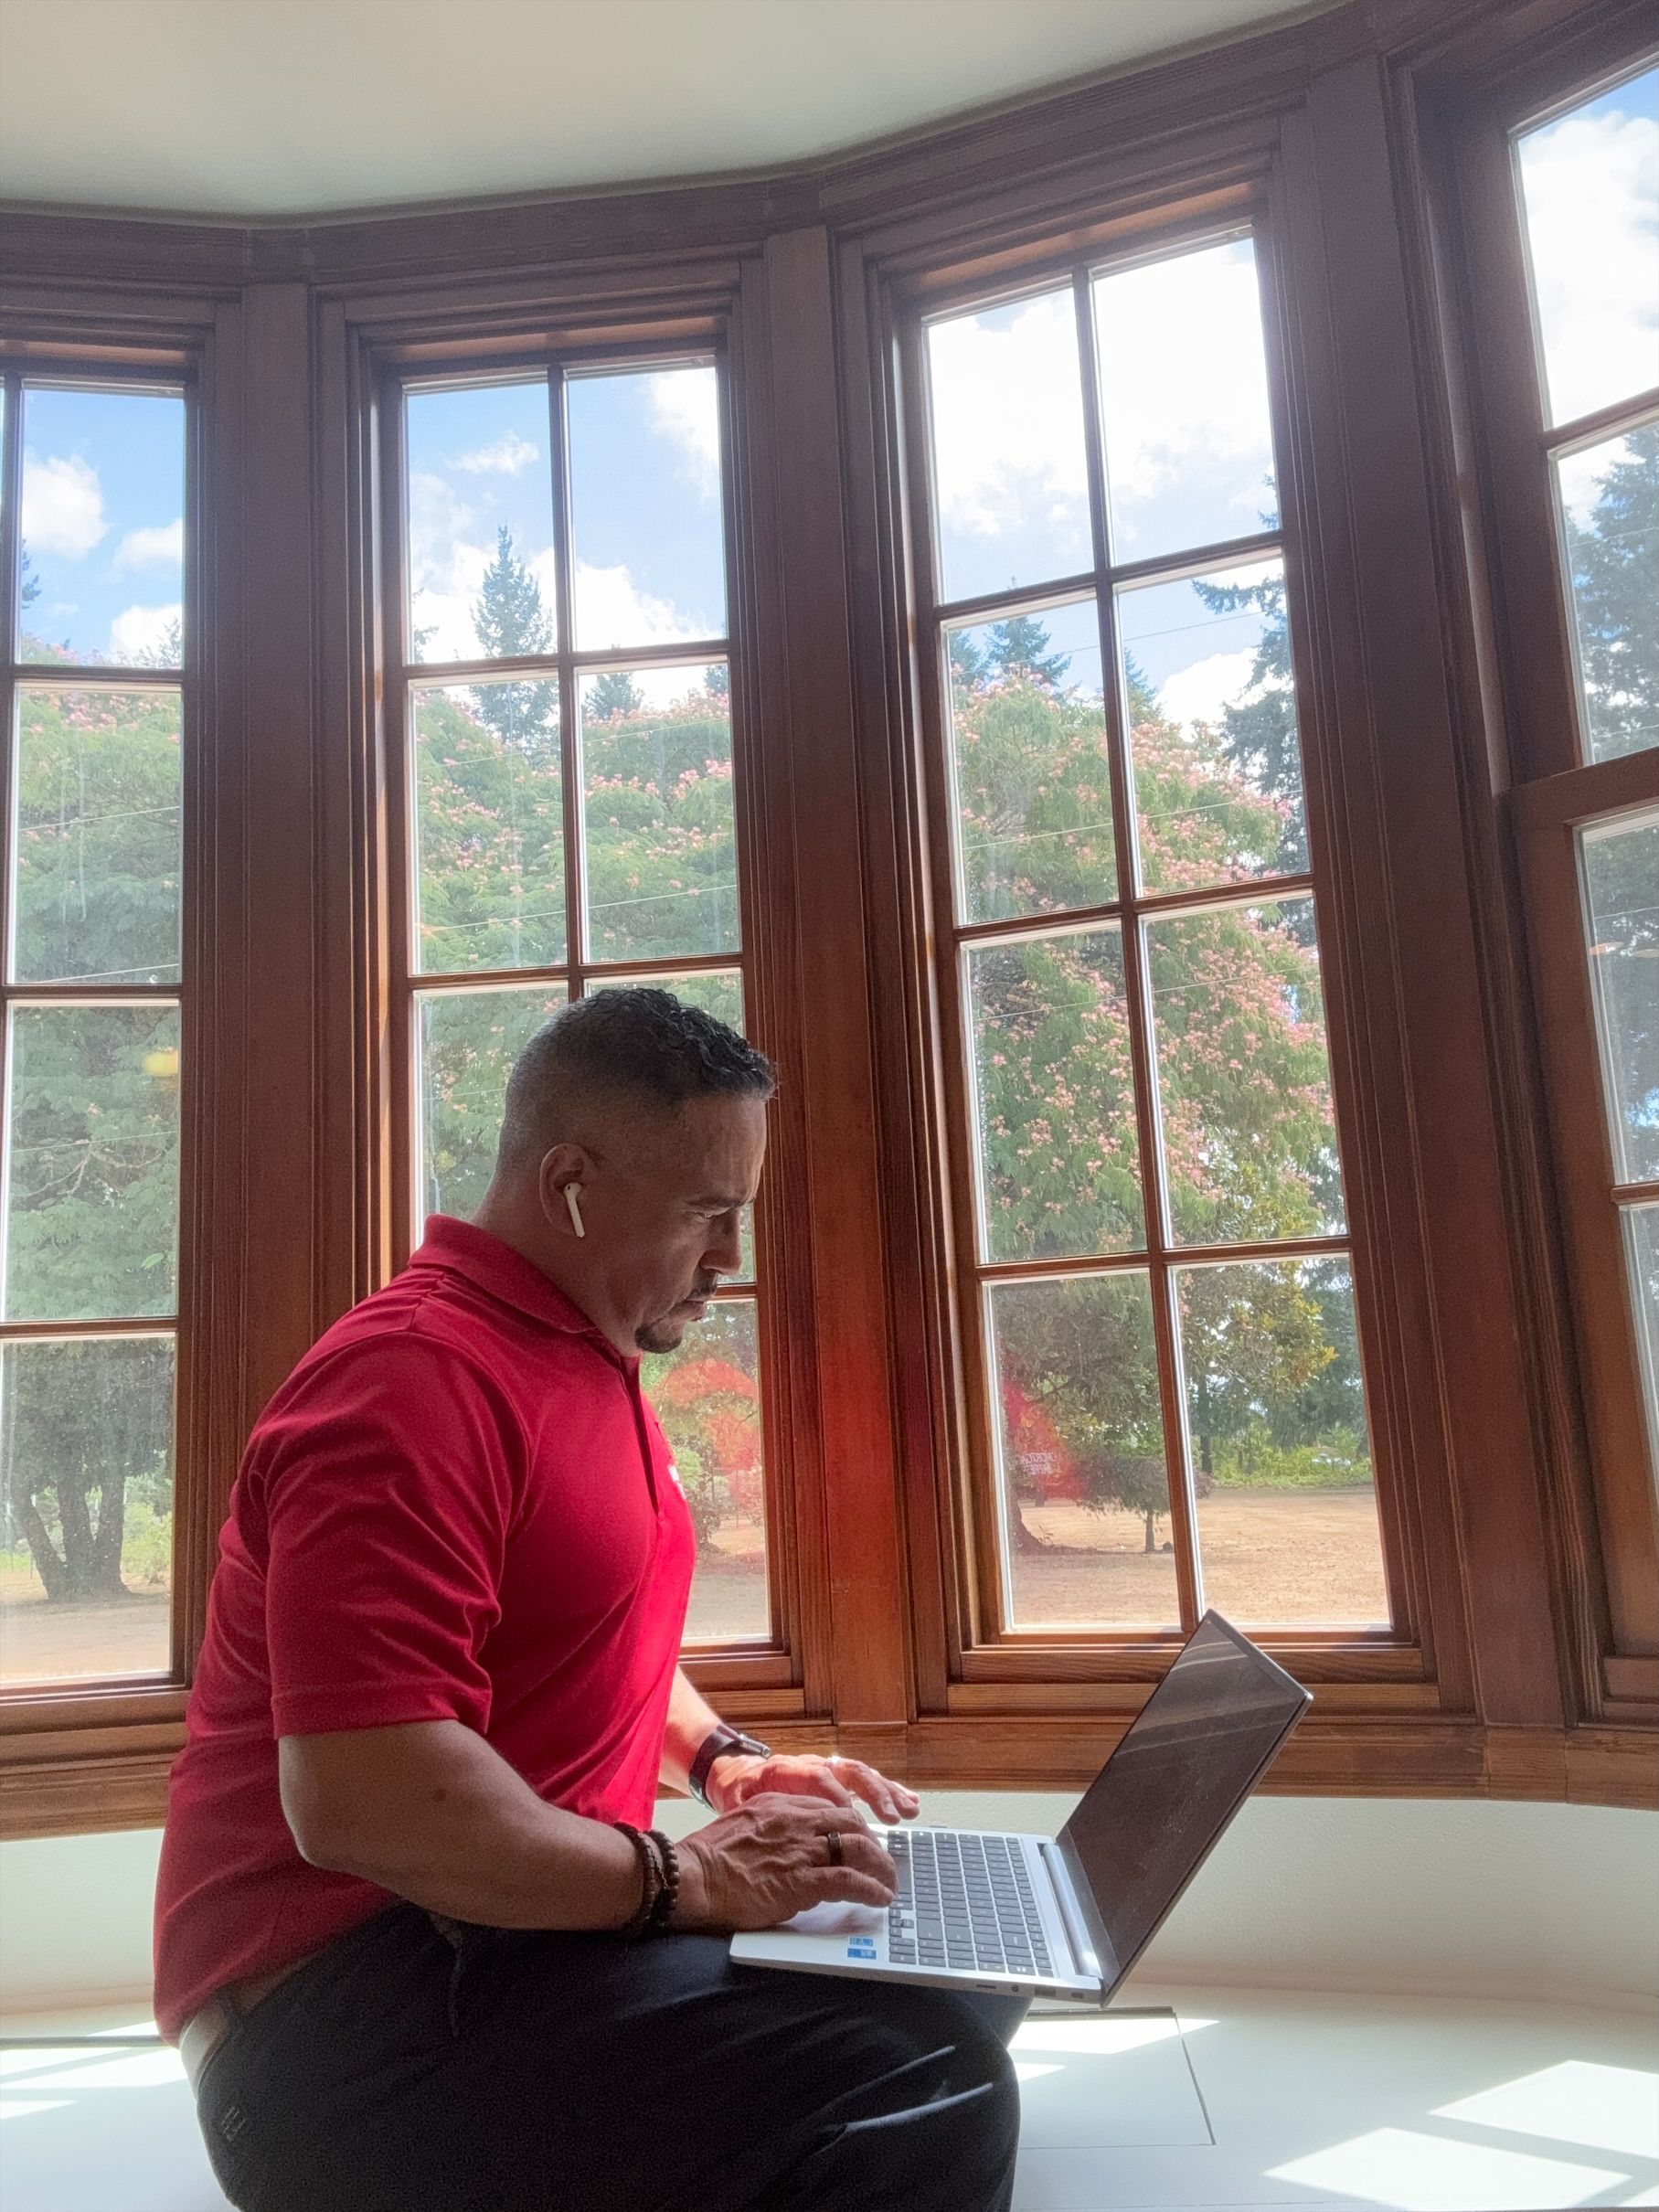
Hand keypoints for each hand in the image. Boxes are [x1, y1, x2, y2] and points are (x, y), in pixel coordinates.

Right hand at [673, 1790, 897, 1931]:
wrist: (691, 1877)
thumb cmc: (707, 1858)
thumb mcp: (741, 1825)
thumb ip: (768, 1828)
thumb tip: (785, 1845)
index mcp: (779, 1806)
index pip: (829, 1809)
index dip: (852, 1826)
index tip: (861, 1839)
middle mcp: (795, 1822)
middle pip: (851, 1823)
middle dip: (873, 1842)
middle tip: (882, 1861)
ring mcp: (800, 1850)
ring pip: (857, 1848)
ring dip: (880, 1866)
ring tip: (889, 1882)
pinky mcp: (800, 1881)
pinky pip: (848, 1881)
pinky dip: (871, 1889)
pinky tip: (880, 1898)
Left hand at [707, 1751, 919, 1825]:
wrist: (740, 1773)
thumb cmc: (740, 1791)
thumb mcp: (737, 1800)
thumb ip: (749, 1807)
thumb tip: (758, 1818)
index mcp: (787, 1769)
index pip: (816, 1777)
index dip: (834, 1794)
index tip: (850, 1815)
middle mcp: (814, 1764)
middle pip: (848, 1771)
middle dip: (873, 1793)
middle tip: (891, 1816)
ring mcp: (828, 1769)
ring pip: (863, 1775)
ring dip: (888, 1792)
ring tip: (909, 1810)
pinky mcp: (838, 1779)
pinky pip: (867, 1782)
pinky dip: (888, 1792)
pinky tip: (909, 1804)